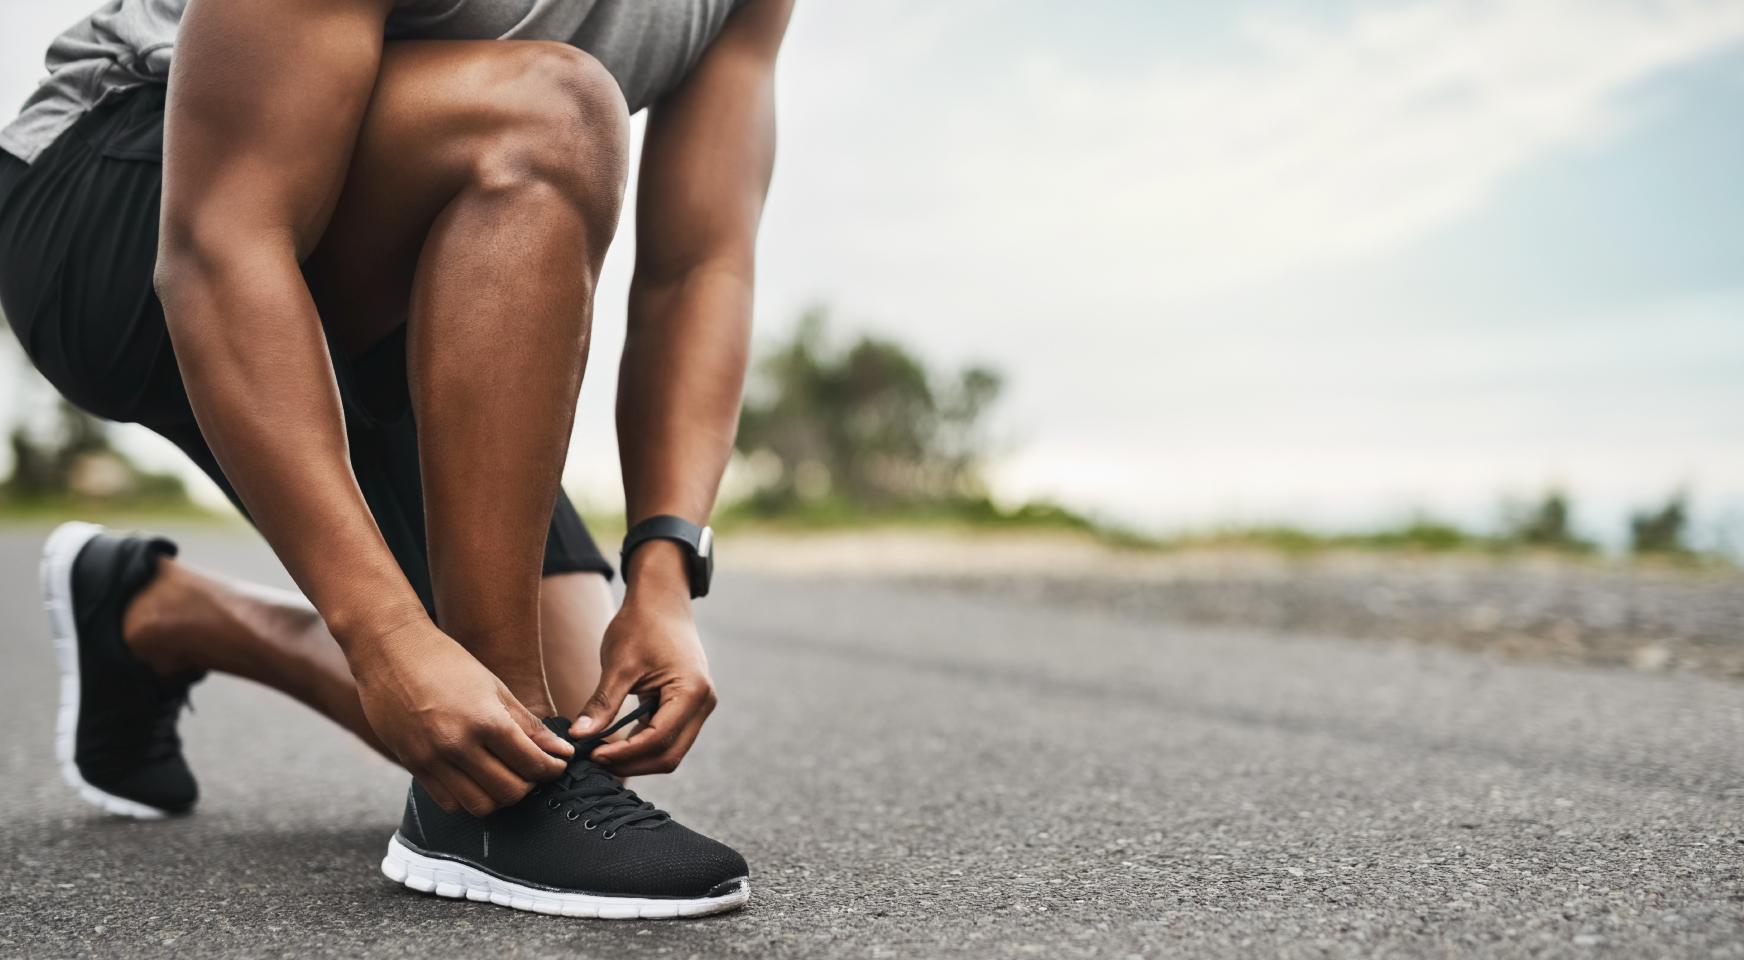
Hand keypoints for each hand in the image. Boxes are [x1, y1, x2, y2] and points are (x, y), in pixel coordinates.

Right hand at [349, 617, 574, 815]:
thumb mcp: (495, 688)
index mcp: (485, 720)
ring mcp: (432, 759)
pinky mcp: (413, 766)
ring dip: (500, 798)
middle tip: (534, 771)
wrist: (390, 651)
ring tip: (506, 778)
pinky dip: (470, 800)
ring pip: (480, 805)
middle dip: (531, 785)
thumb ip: (528, 725)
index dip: (552, 769)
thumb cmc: (447, 662)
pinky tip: (478, 780)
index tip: (557, 764)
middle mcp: (458, 745)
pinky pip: (449, 802)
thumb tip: (562, 751)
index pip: (531, 763)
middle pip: (509, 792)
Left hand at [571, 543, 716, 775]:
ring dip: (638, 759)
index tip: (592, 755)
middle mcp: (703, 703)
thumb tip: (578, 738)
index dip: (624, 754)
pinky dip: (643, 745)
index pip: (658, 739)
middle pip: (669, 755)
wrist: (661, 600)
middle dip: (632, 764)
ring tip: (601, 754)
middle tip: (594, 761)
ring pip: (671, 750)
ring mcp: (700, 706)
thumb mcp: (619, 664)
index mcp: (691, 691)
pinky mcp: (690, 706)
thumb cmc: (641, 624)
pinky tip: (616, 743)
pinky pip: (669, 737)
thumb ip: (603, 704)